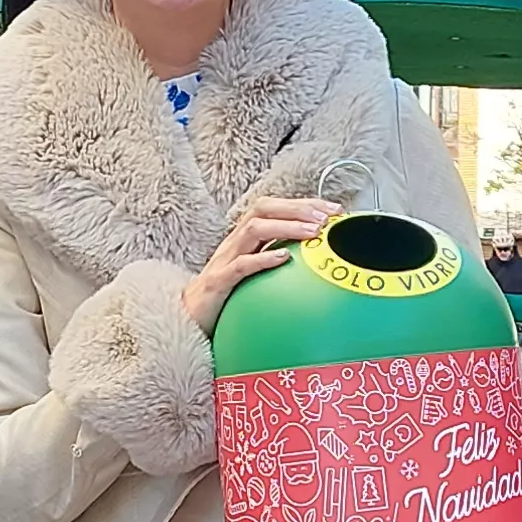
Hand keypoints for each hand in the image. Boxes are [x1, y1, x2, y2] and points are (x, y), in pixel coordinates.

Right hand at [181, 195, 337, 330]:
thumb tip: (317, 262)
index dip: (304, 203)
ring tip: (312, 231)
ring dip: (286, 226)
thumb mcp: (255, 275)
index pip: (275, 207)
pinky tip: (284, 258)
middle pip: (264, 208)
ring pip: (254, 229)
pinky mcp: (218, 282)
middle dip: (298, 207)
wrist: (187, 318)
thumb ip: (277, 263)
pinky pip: (241, 265)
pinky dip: (263, 259)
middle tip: (326, 216)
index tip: (334, 209)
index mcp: (245, 237)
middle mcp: (235, 241)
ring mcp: (225, 259)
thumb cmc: (225, 295)